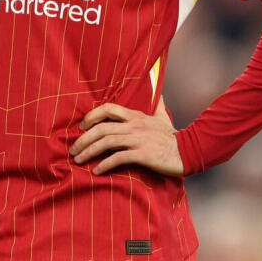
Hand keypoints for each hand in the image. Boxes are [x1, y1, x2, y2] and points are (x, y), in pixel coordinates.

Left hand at [69, 100, 183, 176]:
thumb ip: (157, 103)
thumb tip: (158, 89)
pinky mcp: (142, 154)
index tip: (81, 126)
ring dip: (89, 151)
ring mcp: (138, 139)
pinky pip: (118, 158)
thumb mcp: (163, 116)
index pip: (108, 109)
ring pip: (106, 142)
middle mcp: (134, 125)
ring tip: (78, 160)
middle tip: (73, 149)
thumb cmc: (172, 137)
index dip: (91, 116)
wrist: (188, 151)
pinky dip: (105, 164)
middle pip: (102, 127)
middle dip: (84, 138)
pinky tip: (97, 171)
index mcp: (136, 116)